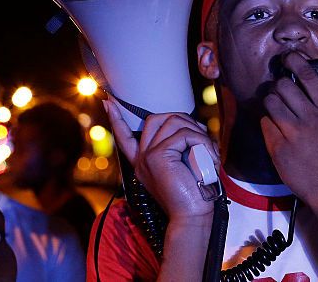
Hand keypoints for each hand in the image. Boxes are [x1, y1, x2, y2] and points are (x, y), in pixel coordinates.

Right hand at [105, 101, 220, 224]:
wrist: (192, 215)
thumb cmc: (194, 191)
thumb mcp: (183, 164)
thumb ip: (179, 146)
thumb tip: (189, 125)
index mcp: (144, 161)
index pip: (124, 136)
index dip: (117, 118)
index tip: (108, 102)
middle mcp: (142, 158)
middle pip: (156, 119)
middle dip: (182, 119)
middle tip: (200, 137)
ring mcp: (147, 157)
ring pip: (173, 122)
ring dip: (198, 132)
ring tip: (208, 151)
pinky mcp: (158, 157)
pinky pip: (185, 135)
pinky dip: (202, 142)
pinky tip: (209, 157)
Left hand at [260, 53, 317, 212]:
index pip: (309, 77)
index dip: (295, 62)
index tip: (288, 58)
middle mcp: (312, 120)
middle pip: (284, 86)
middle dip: (279, 85)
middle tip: (279, 90)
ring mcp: (295, 135)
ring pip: (271, 102)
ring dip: (270, 100)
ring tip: (275, 106)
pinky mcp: (279, 149)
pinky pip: (265, 124)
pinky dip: (267, 121)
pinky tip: (274, 126)